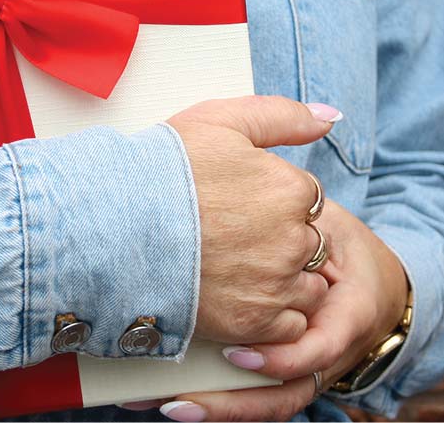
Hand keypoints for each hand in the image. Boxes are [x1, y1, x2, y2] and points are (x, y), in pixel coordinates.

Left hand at [140, 201, 410, 421]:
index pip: (322, 346)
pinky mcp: (282, 381)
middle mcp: (328, 353)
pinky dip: (215, 405)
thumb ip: (310, 189)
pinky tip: (170, 402)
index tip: (236, 354)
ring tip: (167, 403)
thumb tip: (323, 119)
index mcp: (349, 312)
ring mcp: (305, 372)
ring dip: (218, 408)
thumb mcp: (331, 218)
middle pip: (286, 391)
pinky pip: (252, 404)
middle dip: (230, 396)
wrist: (370, 286)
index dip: (281, 358)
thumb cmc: (341, 248)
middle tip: (177, 394)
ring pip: (269, 404)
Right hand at [168, 96, 345, 345]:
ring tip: (238, 270)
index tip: (239, 205)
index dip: (274, 201)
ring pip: (307, 286)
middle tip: (233, 238)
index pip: (307, 199)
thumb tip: (330, 118)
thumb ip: (283, 117)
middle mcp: (294, 240)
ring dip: (285, 281)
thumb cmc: (163, 170)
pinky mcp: (255, 323)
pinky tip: (241, 298)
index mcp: (292, 190)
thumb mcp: (222, 121)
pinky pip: (291, 326)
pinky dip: (273, 317)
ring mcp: (276, 285)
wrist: (114, 227)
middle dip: (282, 241)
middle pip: (309, 243)